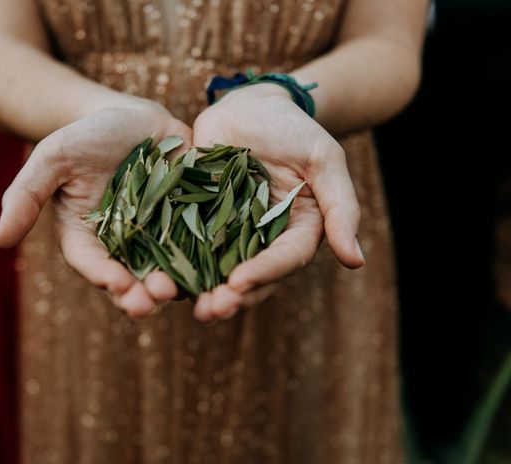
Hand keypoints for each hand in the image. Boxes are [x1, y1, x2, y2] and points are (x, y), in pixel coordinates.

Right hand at [0, 101, 192, 318]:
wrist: (134, 117)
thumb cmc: (88, 136)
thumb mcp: (54, 158)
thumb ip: (26, 197)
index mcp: (87, 237)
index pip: (92, 264)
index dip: (103, 277)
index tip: (117, 284)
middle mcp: (123, 246)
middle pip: (130, 279)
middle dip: (140, 295)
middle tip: (152, 301)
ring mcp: (158, 238)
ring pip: (164, 271)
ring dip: (172, 285)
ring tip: (178, 290)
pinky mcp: (188, 225)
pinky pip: (197, 248)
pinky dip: (204, 262)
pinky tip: (214, 271)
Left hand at [192, 83, 364, 320]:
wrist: (252, 105)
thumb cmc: (294, 129)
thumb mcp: (325, 160)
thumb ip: (342, 207)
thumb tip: (356, 260)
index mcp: (296, 230)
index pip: (284, 258)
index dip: (264, 272)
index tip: (240, 282)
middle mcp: (261, 238)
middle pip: (249, 275)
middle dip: (229, 295)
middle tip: (208, 310)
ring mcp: (227, 230)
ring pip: (214, 266)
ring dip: (197, 286)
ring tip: (176, 300)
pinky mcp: (197, 216)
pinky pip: (184, 240)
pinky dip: (172, 257)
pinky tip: (154, 271)